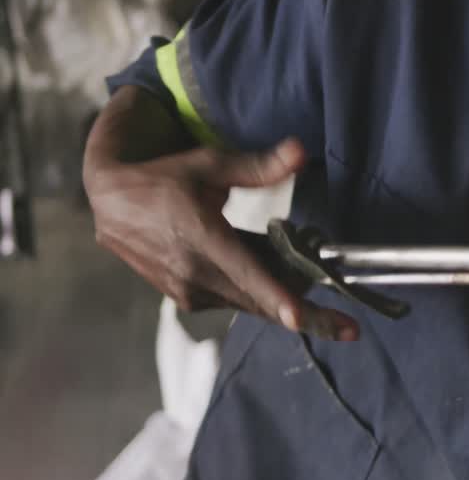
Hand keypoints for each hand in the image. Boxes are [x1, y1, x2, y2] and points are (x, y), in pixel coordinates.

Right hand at [85, 126, 358, 340]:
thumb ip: (257, 165)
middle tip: (348, 328)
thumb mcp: (208, 164)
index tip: (303, 318)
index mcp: (200, 239)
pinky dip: (261, 294)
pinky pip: (235, 300)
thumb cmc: (162, 177)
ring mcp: (188, 290)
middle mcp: (194, 273)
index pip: (248, 275)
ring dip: (286, 300)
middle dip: (308, 314)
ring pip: (250, 303)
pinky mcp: (186, 298)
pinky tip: (280, 278)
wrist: (109, 200)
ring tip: (321, 294)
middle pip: (261, 301)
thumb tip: (300, 151)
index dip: (279, 299)